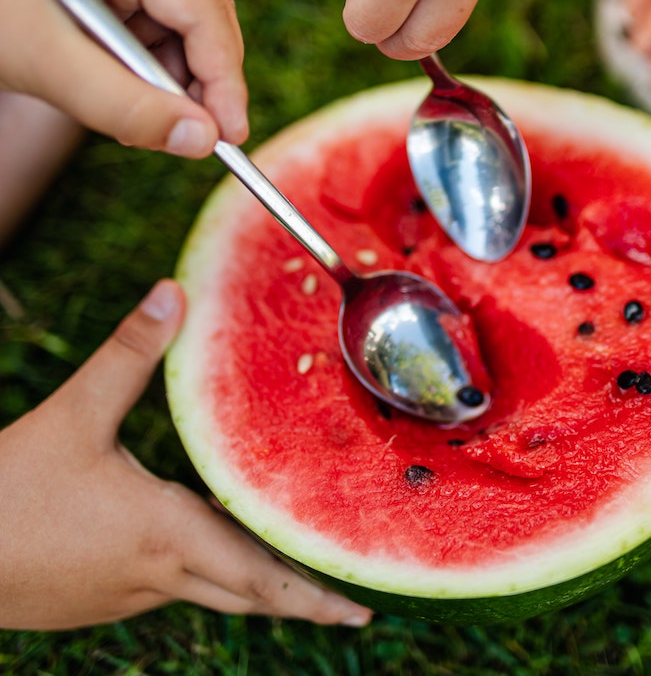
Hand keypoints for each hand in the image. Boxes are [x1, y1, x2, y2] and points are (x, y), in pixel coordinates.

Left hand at [0, 0, 247, 156]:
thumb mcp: (47, 65)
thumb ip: (128, 106)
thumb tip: (202, 143)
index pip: (204, 7)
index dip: (223, 76)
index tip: (228, 138)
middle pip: (204, 9)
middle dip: (201, 76)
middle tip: (192, 137)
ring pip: (182, 18)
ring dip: (169, 73)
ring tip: (133, 116)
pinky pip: (151, 17)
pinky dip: (144, 60)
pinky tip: (116, 88)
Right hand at [0, 280, 372, 629]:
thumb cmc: (7, 492)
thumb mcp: (74, 413)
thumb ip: (129, 352)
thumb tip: (173, 292)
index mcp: (163, 532)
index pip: (259, 575)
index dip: (314, 596)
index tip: (361, 612)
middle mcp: (155, 574)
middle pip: (245, 594)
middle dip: (299, 599)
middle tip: (348, 606)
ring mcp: (123, 596)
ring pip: (208, 590)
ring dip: (252, 583)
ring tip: (288, 570)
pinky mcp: (94, 602)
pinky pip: (168, 587)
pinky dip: (202, 574)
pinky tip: (197, 546)